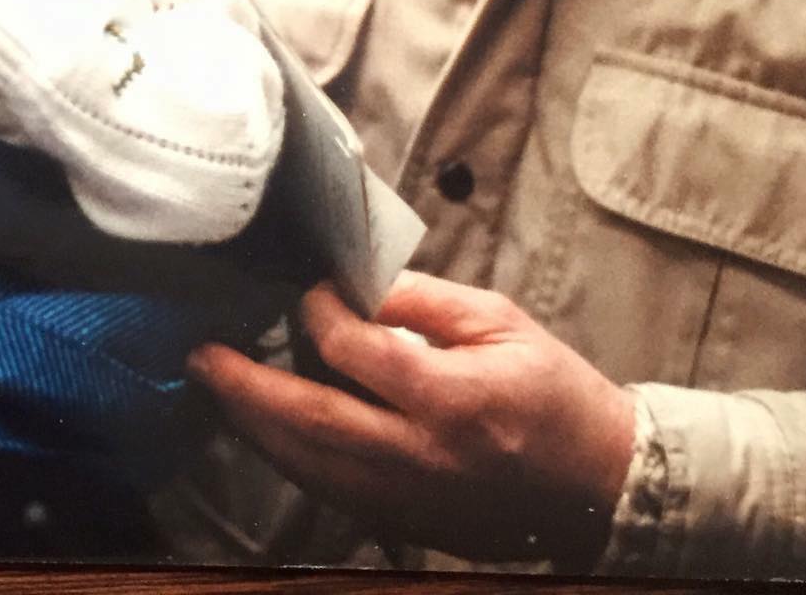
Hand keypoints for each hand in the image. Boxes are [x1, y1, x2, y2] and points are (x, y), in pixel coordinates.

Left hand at [188, 274, 635, 568]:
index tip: (306, 289)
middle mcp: (422, 456)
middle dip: (245, 385)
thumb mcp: (499, 322)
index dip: (317, 314)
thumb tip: (353, 282)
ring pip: (308, 466)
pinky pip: (329, 491)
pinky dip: (291, 458)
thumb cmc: (556, 393)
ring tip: (219, 385)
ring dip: (255, 426)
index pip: (355, 351)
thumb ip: (421, 300)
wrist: (603, 483)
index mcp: (453, 398)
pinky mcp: (406, 522)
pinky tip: (268, 430)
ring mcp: (409, 499)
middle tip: (202, 354)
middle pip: (310, 421)